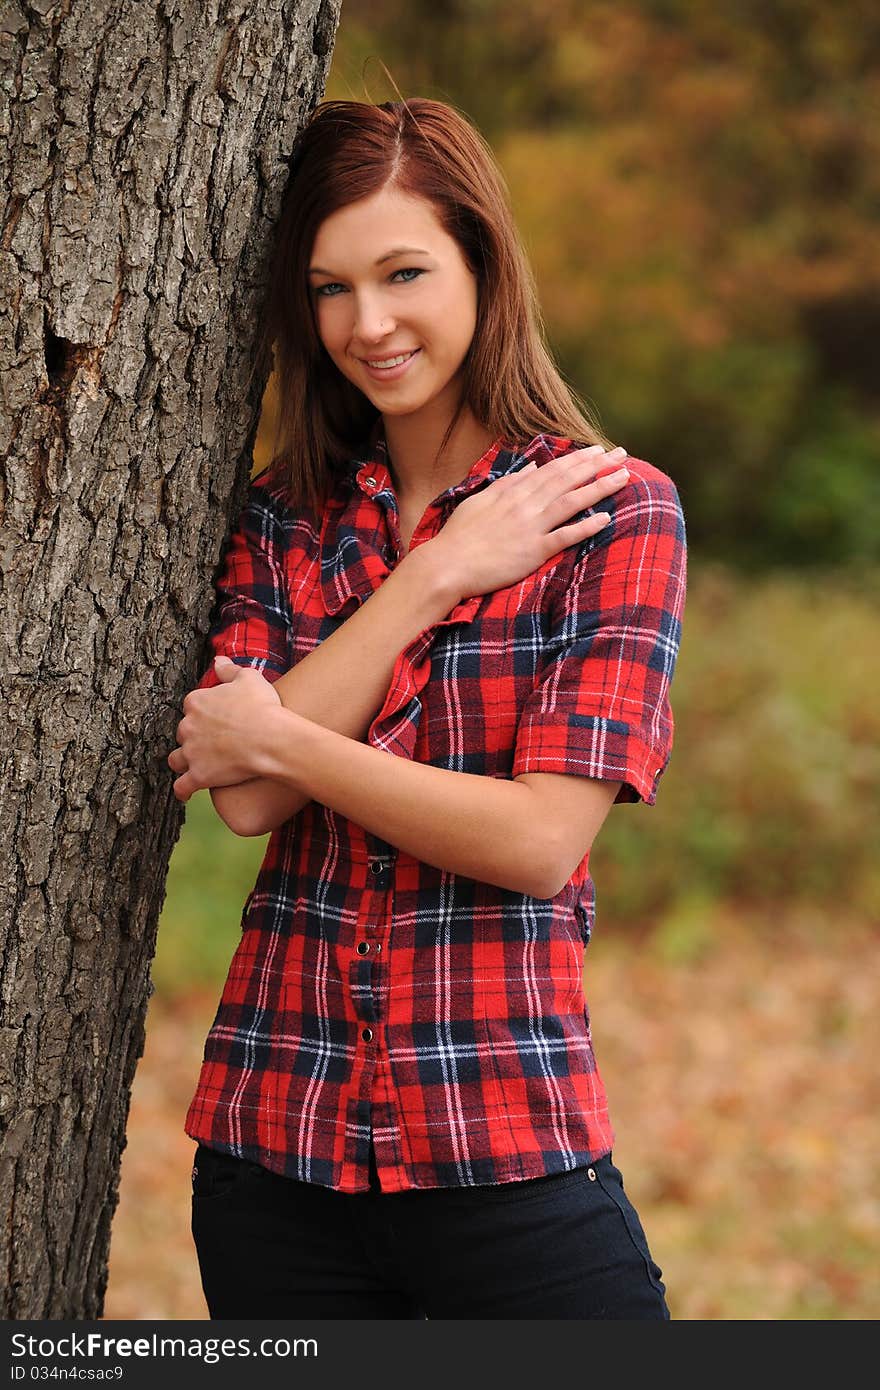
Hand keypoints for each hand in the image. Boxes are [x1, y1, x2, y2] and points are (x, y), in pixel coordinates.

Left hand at [167, 657, 282, 801]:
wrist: (270, 739)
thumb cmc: (263, 707)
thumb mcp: (249, 678)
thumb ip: (229, 669)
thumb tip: (217, 660)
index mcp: (196, 702)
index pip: (191, 706)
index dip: (203, 713)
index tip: (214, 719)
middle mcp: (188, 727)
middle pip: (183, 732)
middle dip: (193, 737)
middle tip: (210, 742)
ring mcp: (191, 753)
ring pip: (177, 759)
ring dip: (183, 761)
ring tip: (194, 765)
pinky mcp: (198, 775)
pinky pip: (182, 786)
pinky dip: (183, 790)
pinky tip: (186, 793)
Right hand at [428, 444, 630, 598]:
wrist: (446, 565)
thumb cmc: (459, 536)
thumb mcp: (480, 500)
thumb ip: (508, 483)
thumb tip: (530, 467)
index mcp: (512, 492)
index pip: (552, 470)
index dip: (578, 459)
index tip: (598, 450)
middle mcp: (525, 505)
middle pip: (568, 480)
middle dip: (597, 466)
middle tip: (622, 454)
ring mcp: (530, 527)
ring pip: (572, 502)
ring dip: (599, 488)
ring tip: (623, 478)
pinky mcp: (533, 552)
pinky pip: (564, 536)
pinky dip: (585, 527)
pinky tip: (605, 519)